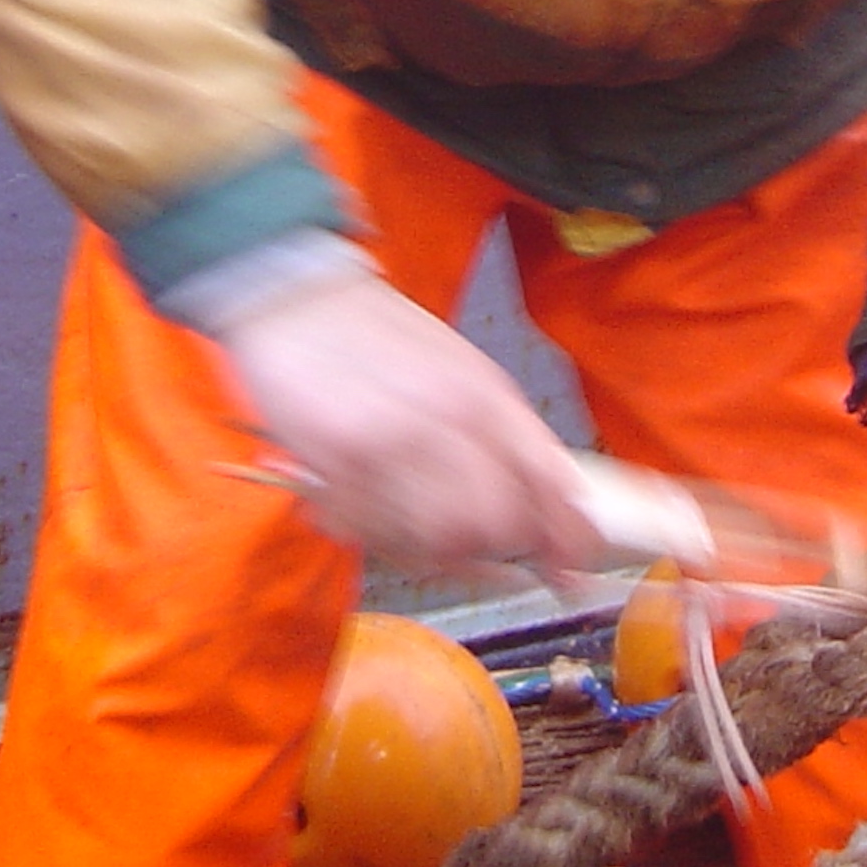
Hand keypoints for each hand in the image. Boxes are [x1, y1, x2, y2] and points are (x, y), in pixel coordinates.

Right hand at [220, 272, 604, 577]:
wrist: (296, 295)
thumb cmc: (379, 337)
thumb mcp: (460, 370)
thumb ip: (504, 432)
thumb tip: (550, 498)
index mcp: (487, 395)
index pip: (551, 483)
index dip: (567, 539)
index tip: (570, 570)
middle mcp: (448, 421)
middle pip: (497, 526)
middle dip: (492, 552)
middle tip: (472, 554)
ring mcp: (392, 444)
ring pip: (437, 541)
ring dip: (427, 550)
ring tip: (409, 530)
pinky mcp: (338, 462)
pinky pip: (373, 532)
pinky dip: (372, 536)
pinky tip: (363, 511)